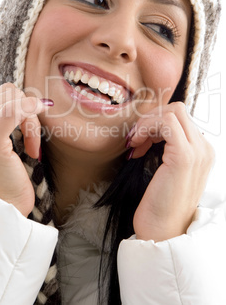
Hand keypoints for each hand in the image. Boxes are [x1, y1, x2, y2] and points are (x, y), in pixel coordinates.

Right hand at [0, 76, 51, 216]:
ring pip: (16, 100)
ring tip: (29, 146)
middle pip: (10, 92)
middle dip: (27, 112)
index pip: (1, 90)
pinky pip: (14, 110)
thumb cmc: (2, 169)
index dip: (20, 107)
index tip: (24, 129)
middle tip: (29, 139)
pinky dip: (30, 113)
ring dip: (31, 122)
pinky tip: (35, 128)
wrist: (2, 204)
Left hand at [127, 102, 213, 241]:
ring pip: (173, 111)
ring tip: (136, 143)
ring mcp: (198, 151)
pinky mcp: (185, 157)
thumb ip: (165, 149)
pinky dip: (147, 128)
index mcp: (201, 151)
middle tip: (136, 139)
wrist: (163, 231)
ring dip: (147, 123)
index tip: (139, 140)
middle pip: (178, 110)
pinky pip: (166, 122)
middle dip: (151, 119)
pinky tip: (137, 145)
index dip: (155, 123)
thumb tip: (149, 129)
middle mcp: (204, 149)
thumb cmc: (160, 203)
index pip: (180, 118)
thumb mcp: (165, 170)